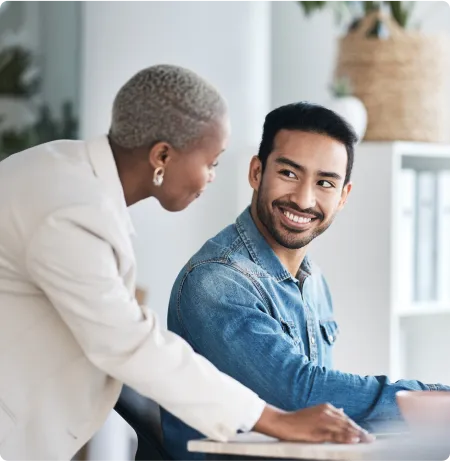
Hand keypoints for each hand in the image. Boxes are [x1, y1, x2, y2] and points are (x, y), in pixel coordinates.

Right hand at [253, 403, 374, 443]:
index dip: (356, 426)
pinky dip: (345, 437)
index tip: (366, 433)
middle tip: (370, 438)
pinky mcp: (318, 431)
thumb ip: (329, 413)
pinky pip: (335, 435)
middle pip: (347, 423)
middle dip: (359, 431)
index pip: (345, 418)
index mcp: (326, 407)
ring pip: (343, 428)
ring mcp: (322, 421)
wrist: (283, 422)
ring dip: (356, 434)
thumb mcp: (315, 412)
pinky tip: (353, 440)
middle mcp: (326, 412)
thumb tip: (342, 411)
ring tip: (366, 440)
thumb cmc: (298, 419)